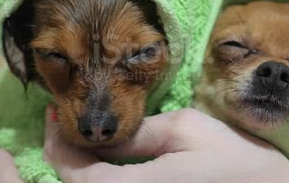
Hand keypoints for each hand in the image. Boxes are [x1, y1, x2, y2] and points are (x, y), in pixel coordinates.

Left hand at [0, 107, 288, 182]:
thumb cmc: (234, 159)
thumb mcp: (185, 131)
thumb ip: (137, 135)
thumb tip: (99, 134)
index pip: (76, 174)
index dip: (59, 142)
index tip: (54, 111)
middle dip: (62, 154)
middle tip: (60, 119)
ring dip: (76, 166)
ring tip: (75, 134)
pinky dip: (97, 176)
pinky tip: (103, 156)